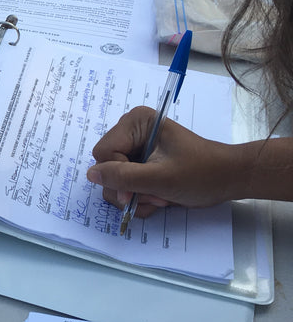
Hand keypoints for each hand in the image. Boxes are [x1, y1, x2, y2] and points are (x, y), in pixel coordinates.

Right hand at [86, 106, 235, 216]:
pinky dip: (140, 197)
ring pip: (114, 179)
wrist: (230, 180)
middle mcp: (132, 132)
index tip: (136, 192)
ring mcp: (136, 149)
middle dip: (129, 188)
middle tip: (155, 195)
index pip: (104, 153)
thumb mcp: (160, 178)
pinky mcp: (141, 164)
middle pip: (107, 166)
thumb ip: (123, 176)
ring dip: (136, 195)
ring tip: (160, 197)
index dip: (117, 175)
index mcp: (137, 122)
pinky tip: (159, 198)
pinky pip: (125, 184)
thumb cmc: (202, 174)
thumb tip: (91, 174)